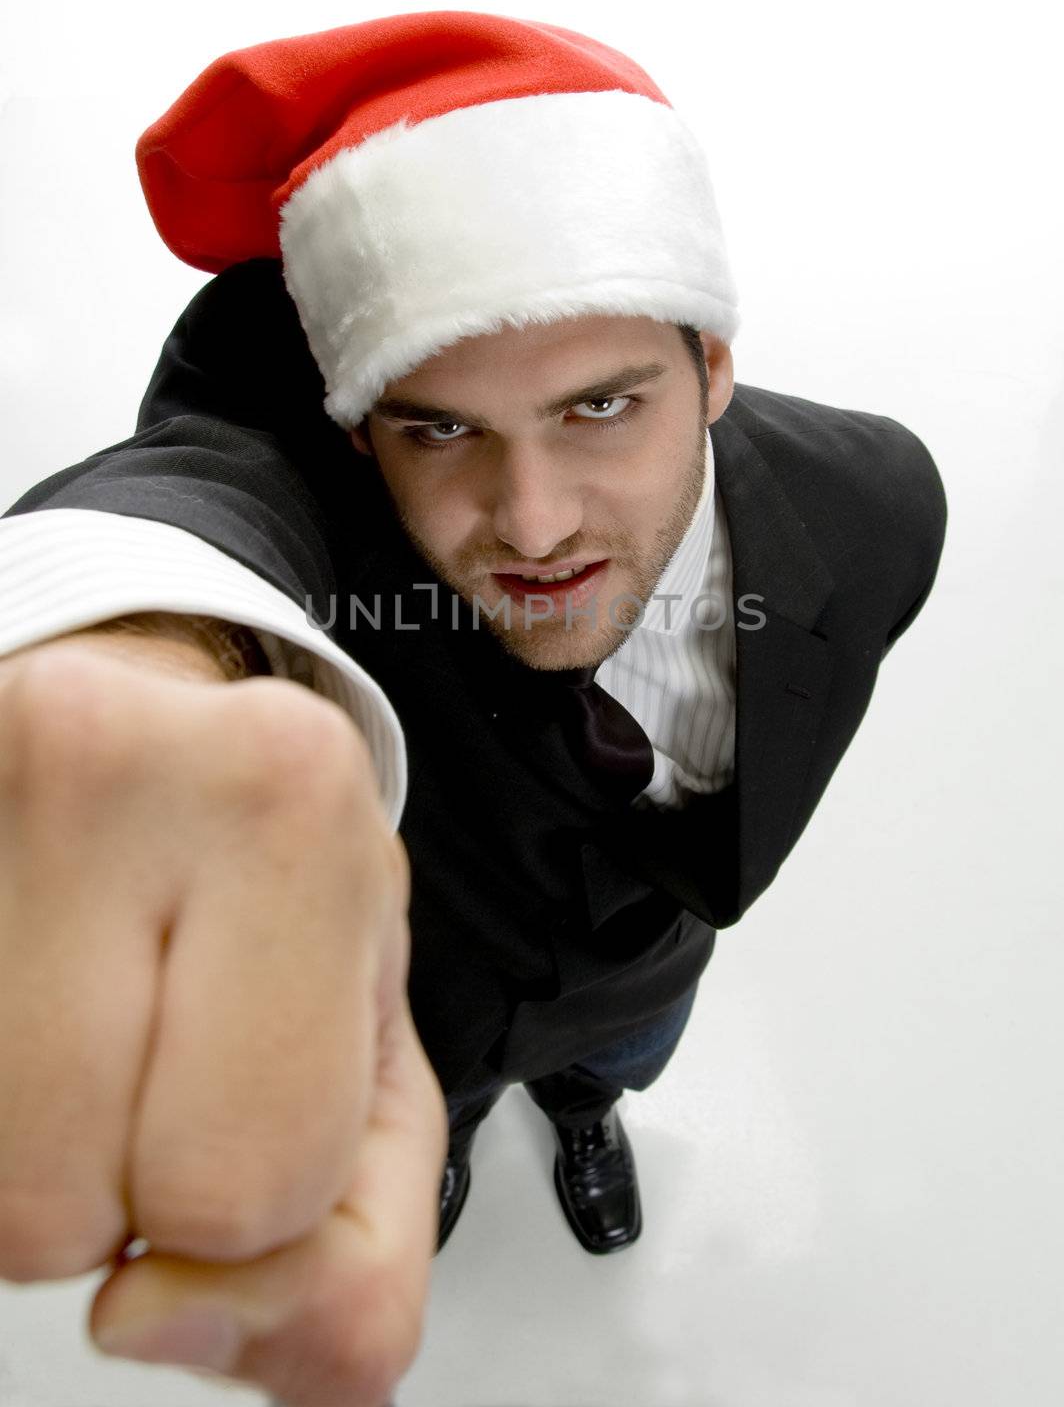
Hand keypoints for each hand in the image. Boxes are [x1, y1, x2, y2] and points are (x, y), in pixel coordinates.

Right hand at [0, 637, 446, 1406]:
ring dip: (46, 1158)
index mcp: (284, 798)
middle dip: (133, 1186)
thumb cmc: (269, 876)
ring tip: (101, 1024)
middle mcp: (104, 763)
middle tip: (169, 1046)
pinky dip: (2, 1117)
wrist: (160, 744)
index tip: (261, 1072)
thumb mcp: (381, 1048)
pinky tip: (39, 1013)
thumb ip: (355, 1260)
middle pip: (64, 1212)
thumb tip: (155, 1318)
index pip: (247, 1183)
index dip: (268, 1189)